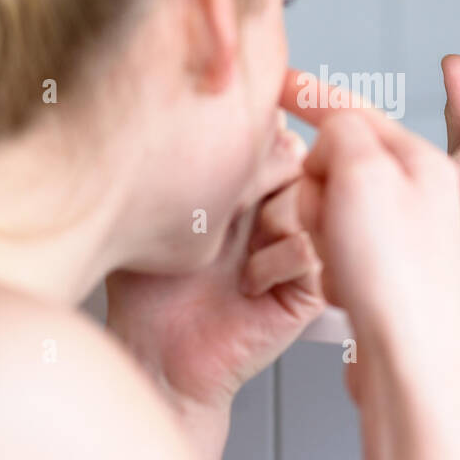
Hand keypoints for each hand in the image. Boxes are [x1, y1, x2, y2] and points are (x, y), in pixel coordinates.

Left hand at [106, 113, 324, 441]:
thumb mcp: (155, 210)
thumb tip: (198, 104)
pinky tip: (248, 282)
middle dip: (259, 174)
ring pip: (307, 197)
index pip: (268, 134)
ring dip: (269, 216)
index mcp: (242, 185)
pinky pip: (311, 248)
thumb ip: (182, 158)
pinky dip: (276, 260)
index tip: (229, 157)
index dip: (253, 137)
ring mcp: (293, 244)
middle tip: (229, 206)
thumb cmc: (149, 291)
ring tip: (234, 249)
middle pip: (294, 157)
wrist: (157, 355)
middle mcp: (272, 209)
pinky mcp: (308, 285)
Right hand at [281, 68, 459, 364]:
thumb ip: (343, 132)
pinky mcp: (384, 273)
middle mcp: (417, 195)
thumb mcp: (364, 177)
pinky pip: (333, 247)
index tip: (278, 81)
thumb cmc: (398, 282)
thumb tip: (330, 129)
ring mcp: (402, 236)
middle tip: (329, 218)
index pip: (355, 110)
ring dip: (319, 230)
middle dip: (317, 187)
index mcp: (421, 162)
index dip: (311, 94)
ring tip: (340, 259)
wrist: (409, 364)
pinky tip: (344, 284)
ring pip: (329, 207)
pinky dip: (327, 263)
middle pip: (337, 161)